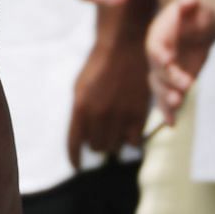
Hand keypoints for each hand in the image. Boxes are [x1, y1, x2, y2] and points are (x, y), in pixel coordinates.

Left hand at [68, 34, 149, 164]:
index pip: (74, 143)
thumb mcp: (80, 88)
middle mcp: (99, 115)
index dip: (74, 157)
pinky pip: (134, 142)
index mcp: (80, 108)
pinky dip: (130, 141)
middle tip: (99, 138)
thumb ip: (80, 113)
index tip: (76, 165)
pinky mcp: (139, 115)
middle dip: (96, 145)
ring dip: (112, 143)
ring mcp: (120, 116)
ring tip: (113, 132)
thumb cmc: (99, 67)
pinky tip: (128, 134)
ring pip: (115, 146)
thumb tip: (82, 136)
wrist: (124, 48)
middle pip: (96, 147)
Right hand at [146, 0, 214, 124]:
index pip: (155, 46)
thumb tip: (189, 0)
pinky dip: (168, 110)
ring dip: (165, 99)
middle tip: (181, 91)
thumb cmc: (195, 9)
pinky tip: (171, 124)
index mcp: (159, 34)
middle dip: (167, 81)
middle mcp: (158, 54)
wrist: (195, 19)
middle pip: (157, 71)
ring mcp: (164, 69)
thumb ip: (191, 1)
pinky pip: (168, 96)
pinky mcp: (173, 80)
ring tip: (176, 106)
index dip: (159, 54)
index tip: (167, 61)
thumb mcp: (196, 1)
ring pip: (159, 87)